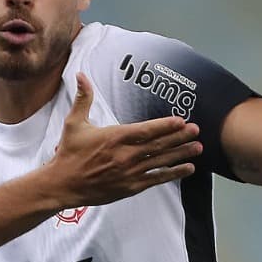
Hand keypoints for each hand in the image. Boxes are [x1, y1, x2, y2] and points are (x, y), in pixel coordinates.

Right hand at [44, 73, 202, 206]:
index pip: (146, 130)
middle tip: (196, 130)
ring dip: (181, 154)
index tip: (181, 120)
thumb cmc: (69, 153)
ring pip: (161, 161)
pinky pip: (157, 179)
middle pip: (158, 145)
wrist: (62, 184)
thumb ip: (84, 98)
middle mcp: (125, 155)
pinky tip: (188, 168)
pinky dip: (173, 173)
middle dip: (179, 137)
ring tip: (198, 148)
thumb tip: (81, 74)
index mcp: (115, 137)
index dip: (165, 125)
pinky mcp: (131, 187)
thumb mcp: (74, 123)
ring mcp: (130, 172)